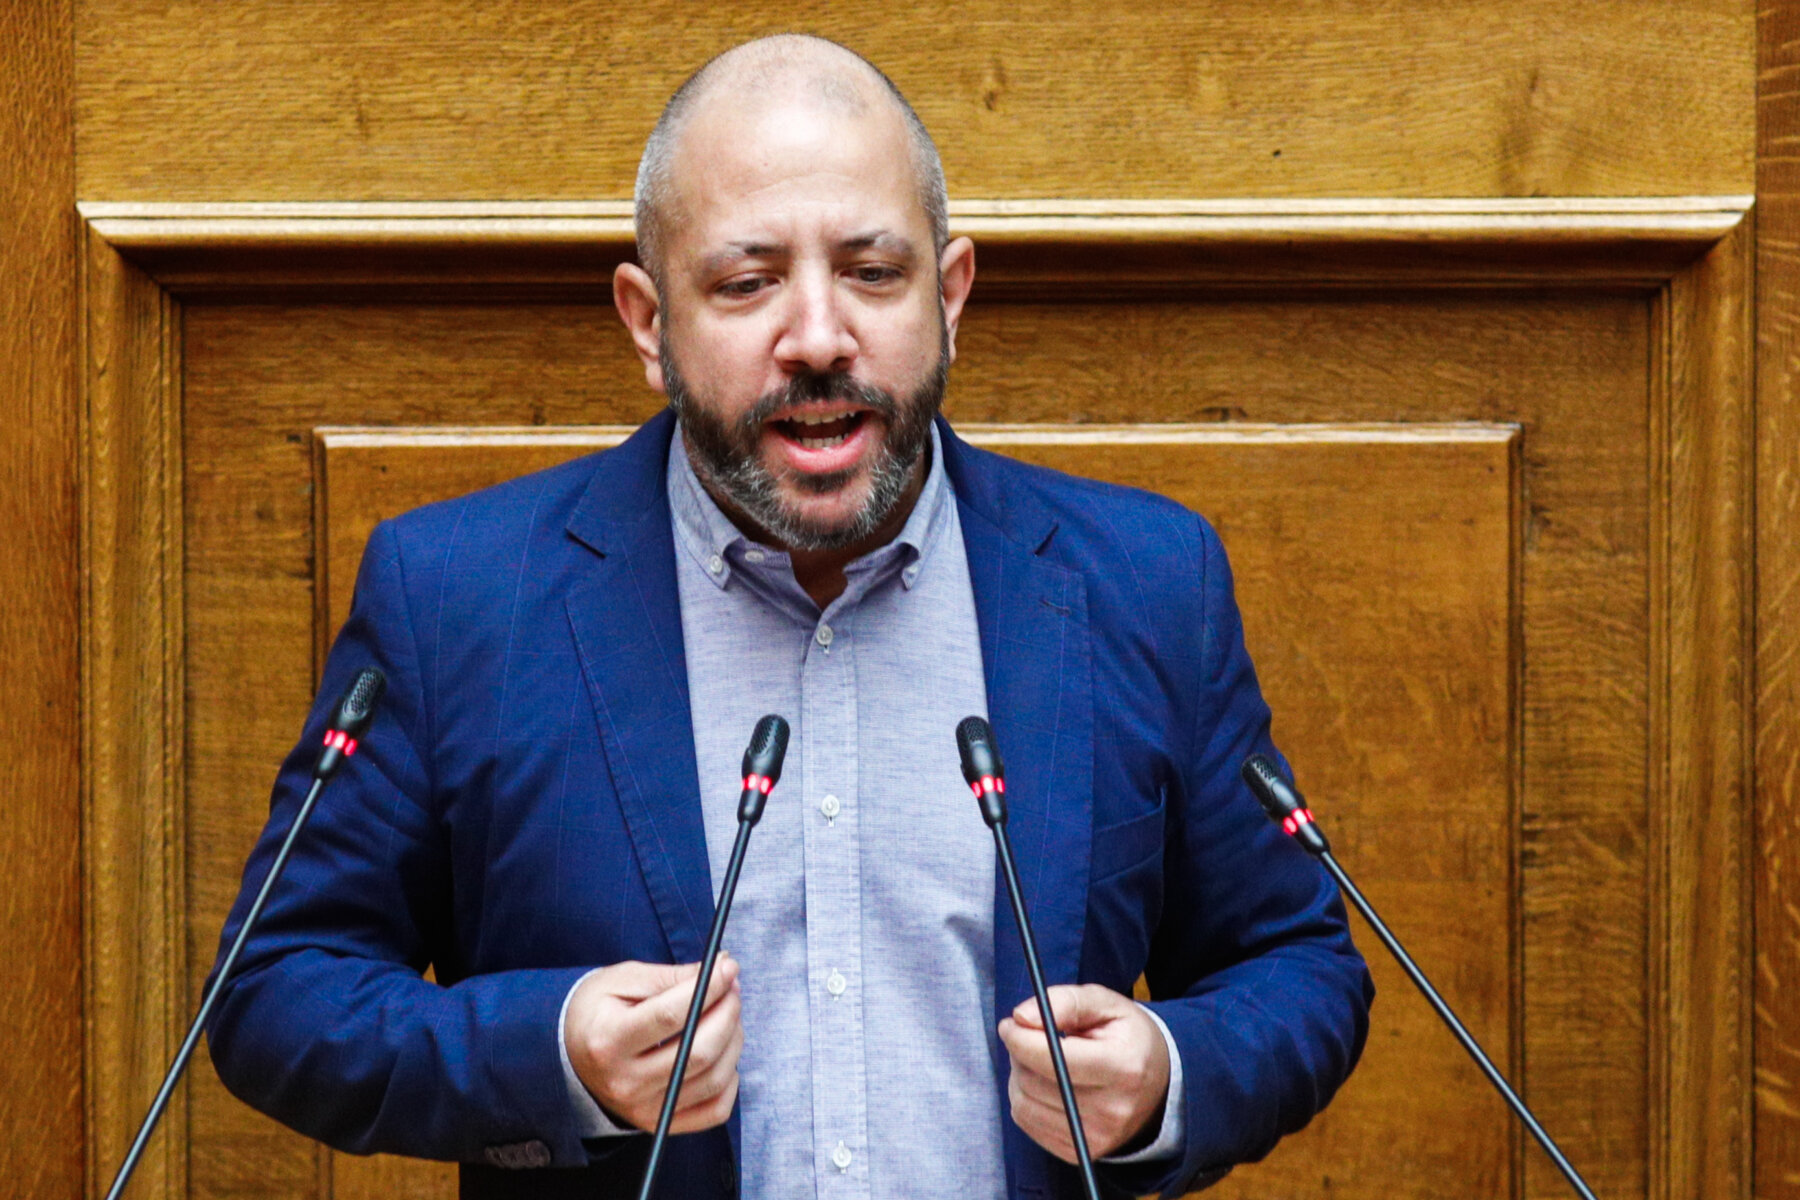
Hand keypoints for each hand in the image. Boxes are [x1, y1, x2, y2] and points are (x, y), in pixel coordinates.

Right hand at [563, 955, 742, 1133]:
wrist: (571, 1053)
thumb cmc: (599, 1010)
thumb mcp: (623, 980)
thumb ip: (671, 976)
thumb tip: (722, 969)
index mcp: (607, 1039)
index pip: (669, 1015)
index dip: (709, 989)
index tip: (728, 968)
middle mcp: (623, 1082)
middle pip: (697, 1052)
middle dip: (727, 1014)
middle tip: (731, 989)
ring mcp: (642, 1109)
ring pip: (713, 1079)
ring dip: (733, 1041)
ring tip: (728, 1015)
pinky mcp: (659, 1122)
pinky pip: (714, 1111)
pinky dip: (730, 1081)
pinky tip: (723, 1054)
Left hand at [998, 984, 1170, 1160]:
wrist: (1158, 1086)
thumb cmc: (1127, 1039)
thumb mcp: (1106, 1004)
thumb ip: (1065, 1001)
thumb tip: (1022, 1017)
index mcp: (1123, 1068)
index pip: (1054, 1059)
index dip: (1020, 1038)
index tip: (1011, 1023)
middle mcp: (1112, 1110)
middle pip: (1034, 1081)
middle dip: (1020, 1054)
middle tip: (1030, 1038)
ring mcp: (1095, 1137)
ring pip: (1024, 1104)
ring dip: (1019, 1076)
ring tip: (1039, 1061)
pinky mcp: (1077, 1152)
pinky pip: (1027, 1122)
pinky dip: (1025, 1098)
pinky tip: (1044, 1084)